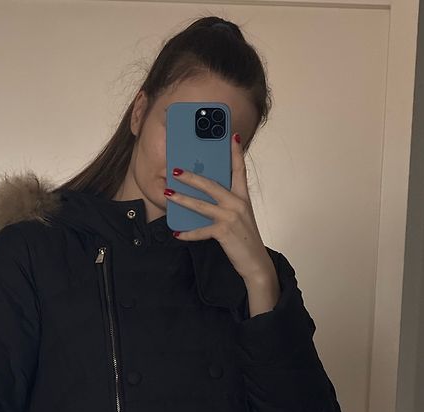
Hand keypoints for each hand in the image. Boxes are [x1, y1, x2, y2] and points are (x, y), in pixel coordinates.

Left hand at [165, 133, 273, 280]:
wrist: (255, 262)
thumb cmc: (245, 239)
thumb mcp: (240, 217)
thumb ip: (227, 204)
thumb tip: (206, 197)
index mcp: (243, 197)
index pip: (240, 170)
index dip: (236, 152)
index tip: (232, 135)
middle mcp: (238, 203)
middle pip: (212, 184)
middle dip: (192, 176)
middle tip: (175, 170)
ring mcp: (231, 217)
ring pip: (202, 205)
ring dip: (182, 199)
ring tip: (168, 193)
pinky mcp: (224, 232)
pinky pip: (201, 231)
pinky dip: (188, 233)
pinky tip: (177, 233)